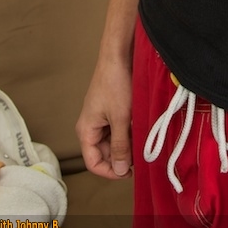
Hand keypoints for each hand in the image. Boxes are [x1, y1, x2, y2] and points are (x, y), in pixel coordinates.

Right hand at [76, 57, 132, 179]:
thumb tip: (119, 171)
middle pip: (104, 153)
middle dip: (121, 156)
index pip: (93, 163)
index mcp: (86, 130)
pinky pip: (117, 128)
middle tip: (140, 154)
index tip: (130, 172)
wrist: (118, 55)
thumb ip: (120, 146)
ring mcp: (100, 117)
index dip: (110, 172)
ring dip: (126, 143)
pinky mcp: (110, 109)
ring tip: (141, 137)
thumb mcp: (121, 119)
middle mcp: (90, 126)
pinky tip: (139, 126)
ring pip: (113, 141)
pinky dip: (128, 131)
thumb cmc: (116, 84)